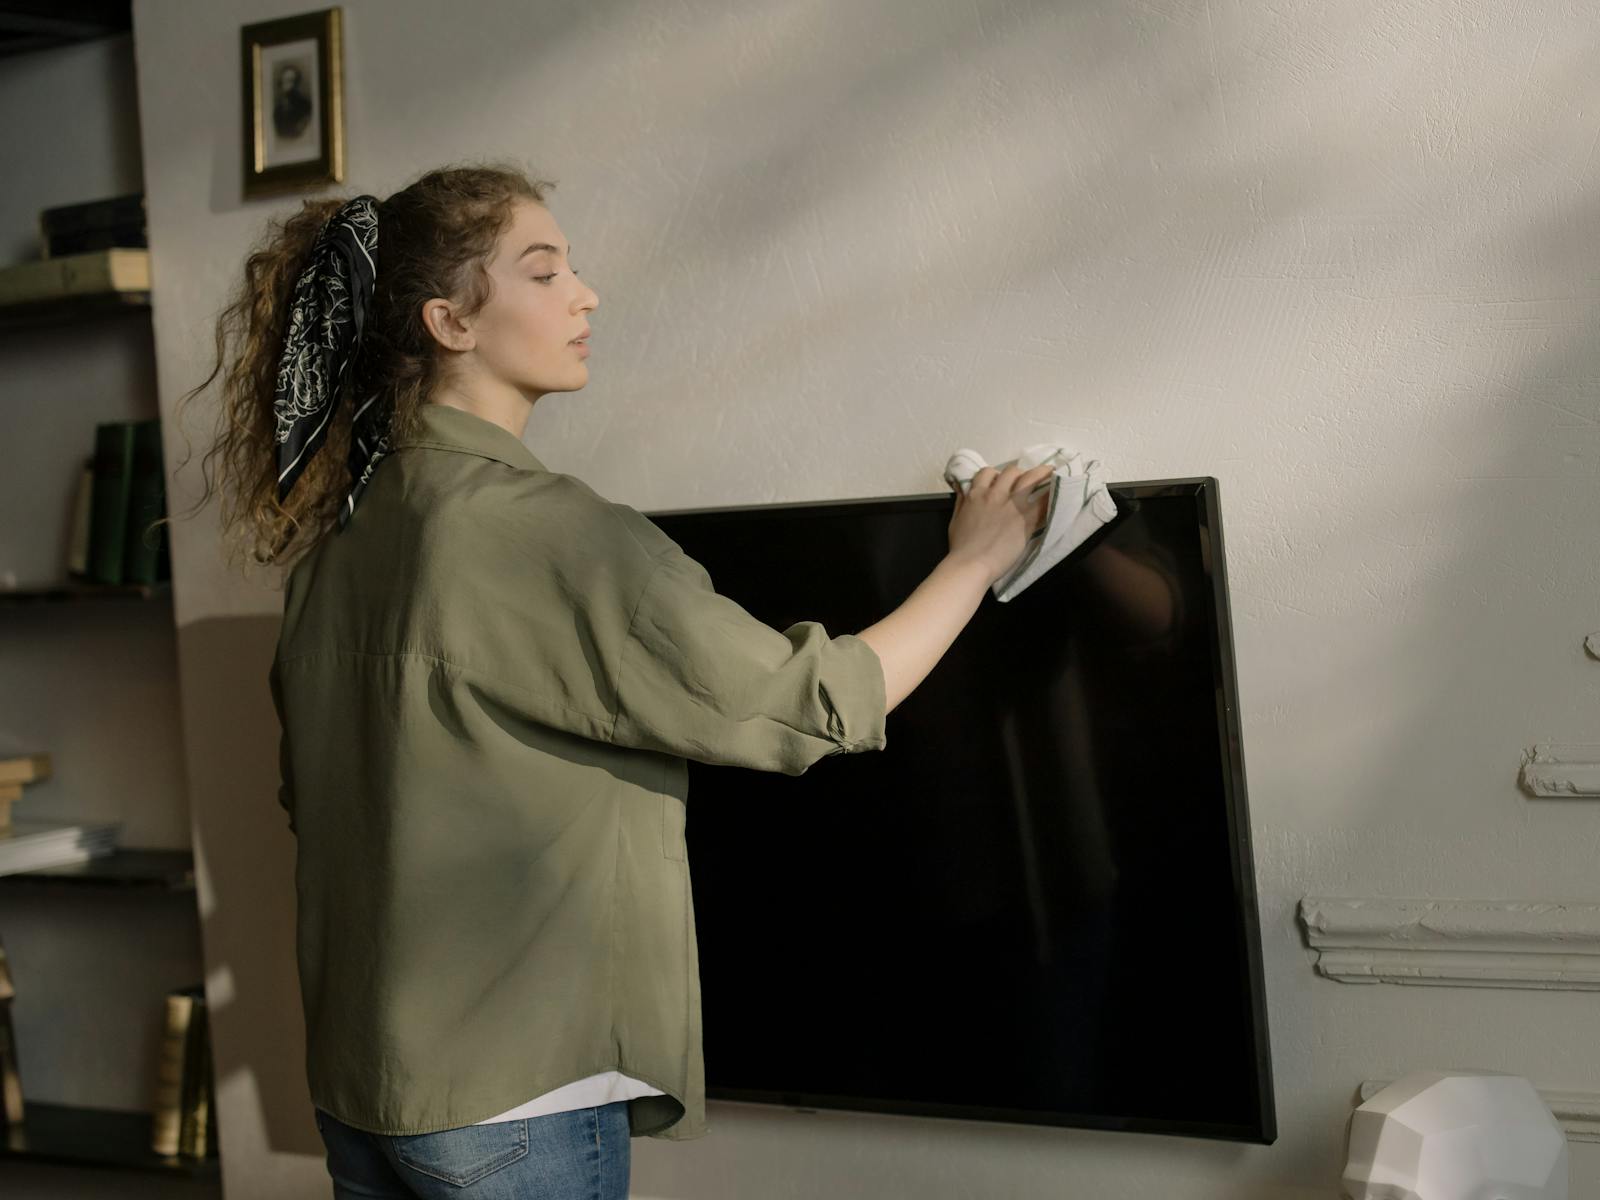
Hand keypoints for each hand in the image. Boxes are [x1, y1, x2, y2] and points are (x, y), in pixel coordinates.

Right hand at [946, 462, 1055, 585]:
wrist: (971, 564)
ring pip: (1030, 477)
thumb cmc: (961, 547)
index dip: (996, 475)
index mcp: (976, 494)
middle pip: (1011, 472)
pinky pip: (1044, 500)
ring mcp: (1012, 504)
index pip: (988, 472)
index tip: (1001, 482)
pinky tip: (1059, 491)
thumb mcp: (955, 519)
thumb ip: (961, 501)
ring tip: (1051, 473)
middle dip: (1019, 474)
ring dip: (1041, 474)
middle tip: (1026, 483)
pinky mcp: (1027, 518)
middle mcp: (995, 494)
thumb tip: (963, 489)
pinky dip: (1052, 494)